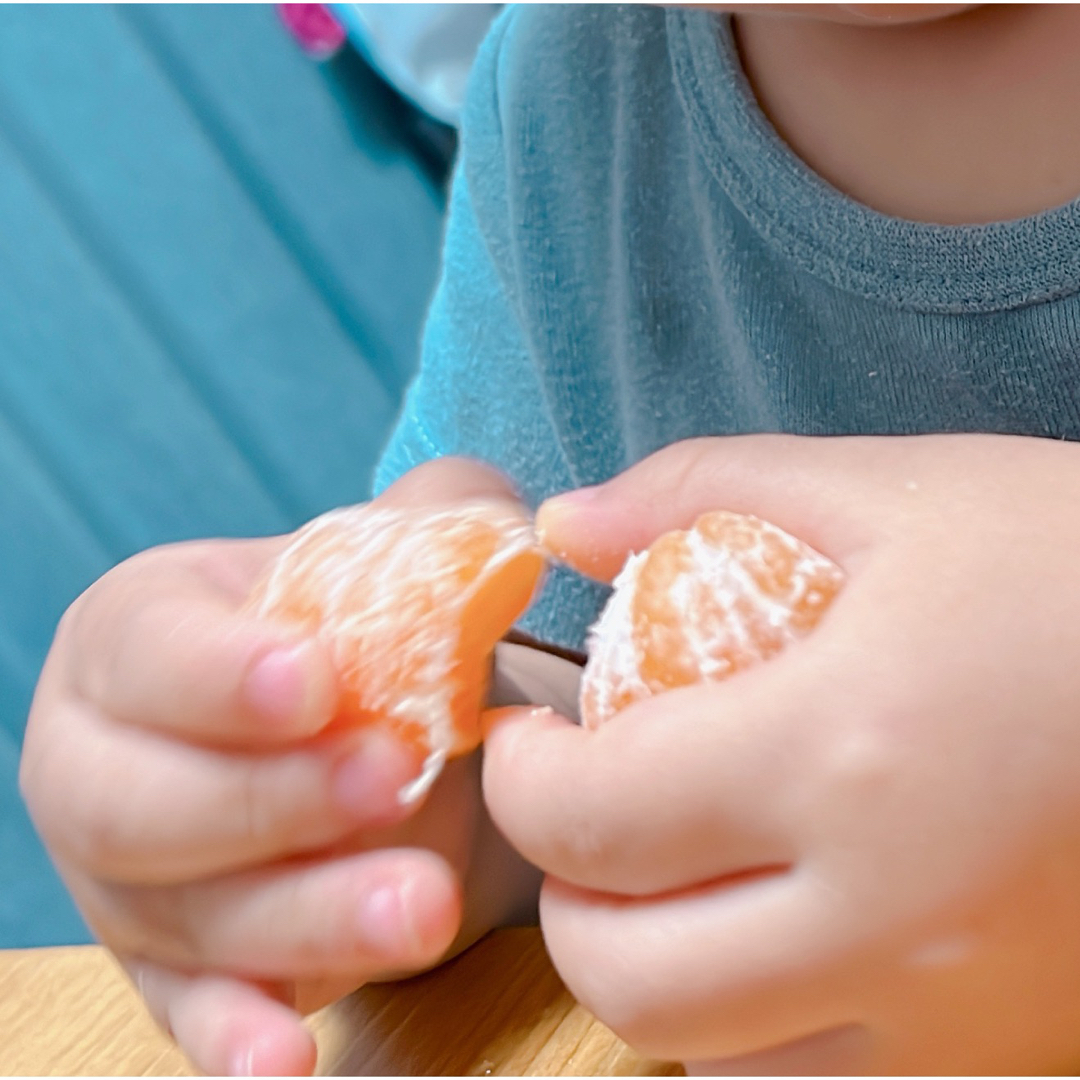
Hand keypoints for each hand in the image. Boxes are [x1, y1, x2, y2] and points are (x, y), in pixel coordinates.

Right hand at [20, 457, 541, 1075]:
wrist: (355, 730)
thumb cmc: (365, 630)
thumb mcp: (402, 552)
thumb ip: (443, 520)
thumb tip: (518, 536)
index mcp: (137, 637)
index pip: (147, 651)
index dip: (220, 673)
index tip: (320, 680)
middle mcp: (102, 761)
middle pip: (136, 802)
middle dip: (267, 799)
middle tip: (395, 779)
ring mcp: (130, 879)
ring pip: (181, 919)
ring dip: (298, 920)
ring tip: (422, 909)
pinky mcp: (178, 967)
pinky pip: (192, 1011)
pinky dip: (237, 1038)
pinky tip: (289, 1062)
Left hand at [483, 433, 1079, 1074]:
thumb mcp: (898, 492)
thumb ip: (703, 488)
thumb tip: (563, 522)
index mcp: (846, 754)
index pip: (594, 819)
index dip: (522, 785)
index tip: (527, 745)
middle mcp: (896, 917)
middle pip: (631, 980)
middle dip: (567, 900)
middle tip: (582, 819)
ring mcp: (964, 1015)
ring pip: (720, 1062)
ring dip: (656, 976)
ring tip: (672, 882)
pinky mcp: (1016, 1056)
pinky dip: (761, 1030)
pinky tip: (779, 938)